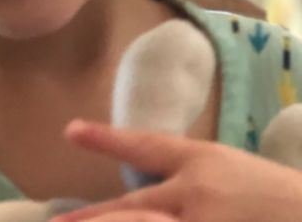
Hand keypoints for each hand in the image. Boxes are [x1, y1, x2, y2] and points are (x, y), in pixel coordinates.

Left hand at [53, 120, 301, 221]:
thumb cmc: (274, 193)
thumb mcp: (227, 168)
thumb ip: (186, 175)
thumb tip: (144, 192)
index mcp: (201, 163)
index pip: (145, 147)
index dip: (105, 139)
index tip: (70, 131)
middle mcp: (196, 197)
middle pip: (132, 207)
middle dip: (93, 218)